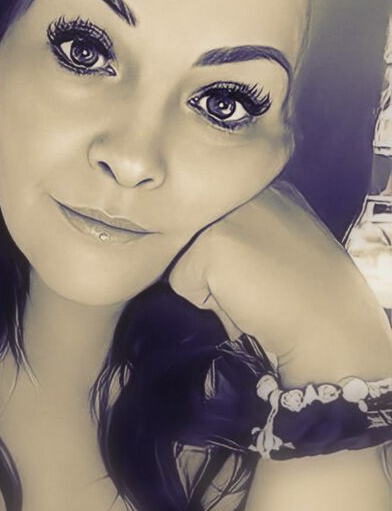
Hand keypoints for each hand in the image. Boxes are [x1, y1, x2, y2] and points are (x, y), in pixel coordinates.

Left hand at [169, 182, 391, 385]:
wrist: (328, 324)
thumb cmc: (306, 295)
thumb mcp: (280, 242)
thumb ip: (244, 233)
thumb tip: (197, 250)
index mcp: (266, 187)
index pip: (212, 222)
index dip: (230, 259)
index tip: (265, 272)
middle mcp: (245, 191)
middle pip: (194, 238)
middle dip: (217, 270)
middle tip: (261, 284)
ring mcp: (228, 214)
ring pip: (185, 259)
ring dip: (212, 287)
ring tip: (254, 292)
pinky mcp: (212, 245)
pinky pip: (182, 282)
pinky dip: (208, 303)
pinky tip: (246, 300)